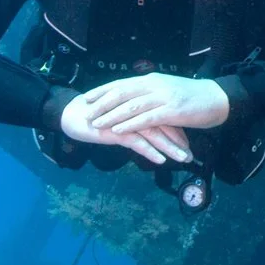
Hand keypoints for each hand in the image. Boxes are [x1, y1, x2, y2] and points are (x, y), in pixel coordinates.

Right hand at [60, 93, 192, 164]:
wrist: (73, 114)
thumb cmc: (99, 116)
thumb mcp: (123, 118)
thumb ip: (139, 121)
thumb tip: (157, 132)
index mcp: (140, 104)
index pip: (165, 115)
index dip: (179, 129)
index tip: (190, 144)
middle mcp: (136, 110)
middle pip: (164, 124)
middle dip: (179, 141)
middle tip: (191, 155)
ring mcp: (126, 120)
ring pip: (154, 134)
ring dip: (170, 147)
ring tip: (183, 159)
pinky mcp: (115, 130)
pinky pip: (136, 142)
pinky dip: (150, 151)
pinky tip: (161, 160)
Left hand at [82, 73, 230, 134]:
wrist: (217, 99)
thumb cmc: (193, 97)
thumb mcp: (168, 89)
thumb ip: (151, 93)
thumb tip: (134, 98)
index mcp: (152, 80)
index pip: (122, 83)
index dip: (103, 90)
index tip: (87, 97)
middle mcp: (155, 85)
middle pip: (122, 92)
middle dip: (102, 103)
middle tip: (85, 112)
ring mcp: (163, 98)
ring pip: (131, 106)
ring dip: (111, 115)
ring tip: (96, 123)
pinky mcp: (172, 111)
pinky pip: (146, 118)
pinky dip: (129, 124)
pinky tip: (118, 130)